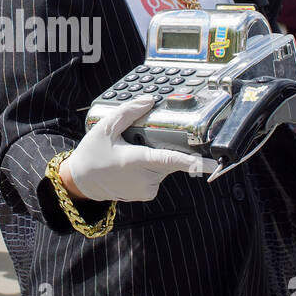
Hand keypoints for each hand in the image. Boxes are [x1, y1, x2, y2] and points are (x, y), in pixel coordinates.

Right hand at [59, 95, 202, 202]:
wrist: (81, 183)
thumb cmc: (92, 154)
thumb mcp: (105, 128)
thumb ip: (129, 112)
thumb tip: (149, 100)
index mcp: (137, 161)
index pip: (172, 160)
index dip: (195, 162)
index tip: (214, 163)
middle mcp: (145, 178)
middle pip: (169, 157)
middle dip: (160, 146)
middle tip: (135, 142)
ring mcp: (147, 189)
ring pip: (164, 166)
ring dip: (154, 157)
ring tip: (129, 155)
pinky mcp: (147, 194)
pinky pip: (158, 175)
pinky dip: (150, 168)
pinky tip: (131, 165)